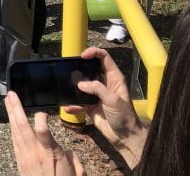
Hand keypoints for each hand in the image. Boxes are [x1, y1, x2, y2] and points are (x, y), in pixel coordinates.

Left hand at [5, 92, 85, 174]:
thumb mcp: (76, 173)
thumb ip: (72, 159)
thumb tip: (67, 151)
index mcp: (51, 155)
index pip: (44, 135)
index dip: (41, 123)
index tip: (43, 114)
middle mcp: (35, 154)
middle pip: (23, 128)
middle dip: (16, 110)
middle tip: (11, 94)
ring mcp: (25, 157)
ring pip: (16, 132)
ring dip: (11, 115)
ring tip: (8, 101)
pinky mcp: (20, 161)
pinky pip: (14, 141)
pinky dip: (12, 129)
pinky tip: (11, 121)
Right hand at [62, 47, 146, 167]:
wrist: (124, 137)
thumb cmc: (124, 116)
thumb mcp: (113, 100)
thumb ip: (98, 89)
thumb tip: (80, 84)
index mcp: (114, 78)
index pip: (104, 58)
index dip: (93, 52)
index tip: (82, 56)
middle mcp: (104, 83)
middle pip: (90, 68)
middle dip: (79, 67)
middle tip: (69, 69)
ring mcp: (96, 94)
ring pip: (82, 84)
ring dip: (73, 86)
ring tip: (65, 87)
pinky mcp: (89, 105)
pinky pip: (78, 101)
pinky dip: (72, 104)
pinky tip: (68, 107)